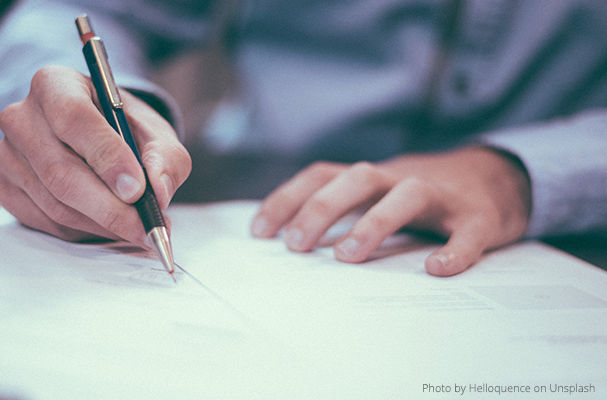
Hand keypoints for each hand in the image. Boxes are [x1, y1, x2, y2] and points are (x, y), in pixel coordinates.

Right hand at [0, 65, 190, 246]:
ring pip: (56, 204)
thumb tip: (158, 191)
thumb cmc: (125, 130)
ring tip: (138, 228)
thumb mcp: (156, 133)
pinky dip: (85, 231)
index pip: (73, 118)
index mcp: (55, 84)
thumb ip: (165, 157)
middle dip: (110, 208)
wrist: (98, 138)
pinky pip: (47, 222)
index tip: (137, 189)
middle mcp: (21, 117)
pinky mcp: (6, 189)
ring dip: (103, 224)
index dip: (107, 157)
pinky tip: (110, 225)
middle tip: (146, 227)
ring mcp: (8, 156)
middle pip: (61, 171)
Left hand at [251, 147, 530, 275]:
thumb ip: (344, 209)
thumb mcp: (379, 194)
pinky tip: (437, 270)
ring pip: (407, 195)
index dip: (288, 199)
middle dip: (322, 208)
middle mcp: (401, 179)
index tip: (259, 232)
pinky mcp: (480, 217)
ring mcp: (442, 196)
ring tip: (346, 256)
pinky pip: (468, 232)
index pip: (322, 175)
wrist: (499, 177)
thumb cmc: (424, 195)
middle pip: (357, 178)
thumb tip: (291, 240)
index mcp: (373, 177)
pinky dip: (454, 250)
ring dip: (374, 222)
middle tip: (295, 245)